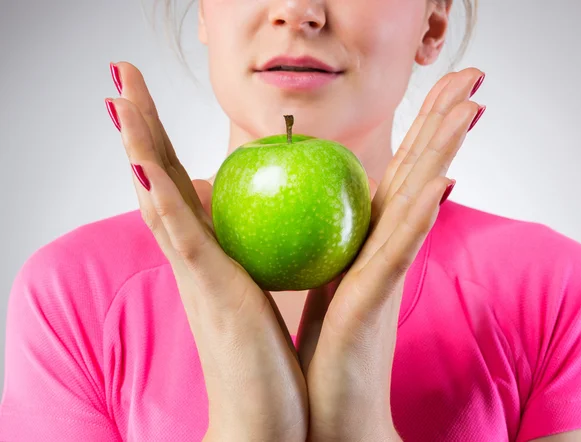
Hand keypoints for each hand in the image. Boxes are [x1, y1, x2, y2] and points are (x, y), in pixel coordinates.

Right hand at [105, 62, 307, 441]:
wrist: (260, 420)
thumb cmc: (266, 360)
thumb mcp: (262, 296)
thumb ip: (259, 261)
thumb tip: (279, 229)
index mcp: (205, 257)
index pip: (179, 188)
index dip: (162, 145)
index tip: (148, 106)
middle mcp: (190, 259)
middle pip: (159, 181)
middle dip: (141, 128)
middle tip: (122, 80)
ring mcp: (194, 274)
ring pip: (160, 197)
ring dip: (140, 145)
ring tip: (122, 98)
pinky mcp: (208, 292)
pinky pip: (182, 237)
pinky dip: (162, 199)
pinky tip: (145, 164)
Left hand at [295, 68, 485, 441]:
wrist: (331, 414)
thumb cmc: (324, 351)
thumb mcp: (323, 284)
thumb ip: (329, 247)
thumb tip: (310, 213)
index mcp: (371, 245)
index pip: (400, 176)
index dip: (420, 134)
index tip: (438, 93)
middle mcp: (387, 252)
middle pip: (419, 176)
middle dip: (442, 126)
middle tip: (471, 77)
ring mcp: (385, 275)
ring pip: (419, 201)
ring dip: (443, 153)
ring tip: (470, 106)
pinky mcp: (375, 302)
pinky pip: (398, 251)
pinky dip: (419, 216)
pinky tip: (439, 183)